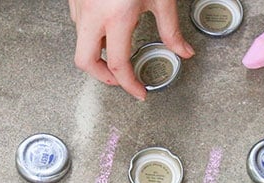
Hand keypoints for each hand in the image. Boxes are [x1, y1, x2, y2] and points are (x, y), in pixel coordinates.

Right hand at [69, 0, 194, 99]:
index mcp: (117, 16)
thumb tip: (183, 51)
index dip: (129, 85)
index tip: (139, 92)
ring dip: (98, 53)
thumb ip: (171, 29)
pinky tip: (110, 28)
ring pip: (80, 42)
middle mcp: (93, 13)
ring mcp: (80, 4)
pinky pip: (79, 24)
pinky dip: (93, 34)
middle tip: (120, 79)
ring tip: (118, 51)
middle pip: (85, 62)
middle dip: (103, 76)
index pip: (119, 65)